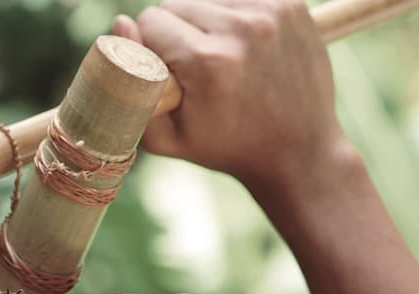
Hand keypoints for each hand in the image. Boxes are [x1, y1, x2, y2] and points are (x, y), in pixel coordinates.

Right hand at [114, 0, 347, 190]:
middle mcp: (243, 29)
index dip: (151, 47)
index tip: (169, 74)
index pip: (151, 20)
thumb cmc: (228, 149)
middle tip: (196, 71)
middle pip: (177, 3)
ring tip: (223, 61)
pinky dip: (235, 18)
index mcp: (209, 61)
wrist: (298, 153)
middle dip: (177, 33)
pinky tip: (245, 50)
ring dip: (206, 23)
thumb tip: (120, 23)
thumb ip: (129, 85)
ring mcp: (272, 12)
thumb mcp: (166, 137)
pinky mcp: (292, 5)